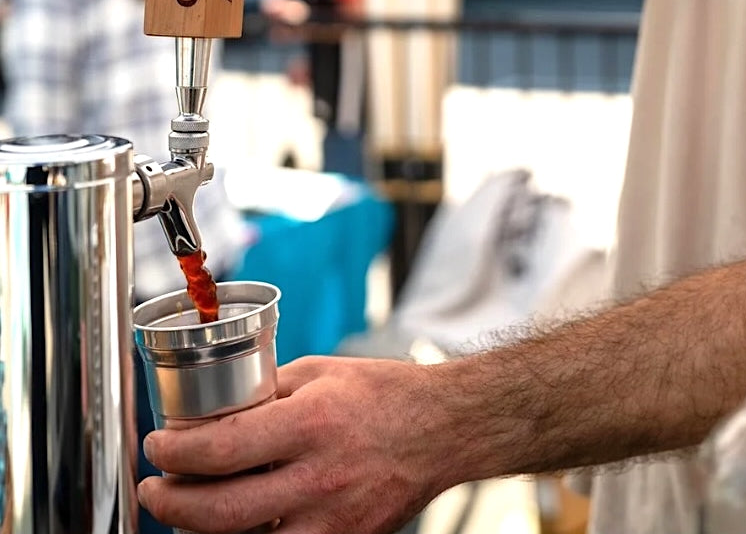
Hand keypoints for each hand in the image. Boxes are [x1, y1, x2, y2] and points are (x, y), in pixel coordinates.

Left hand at [138, 356, 453, 533]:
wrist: (443, 429)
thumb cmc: (388, 394)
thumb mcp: (323, 372)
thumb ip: (271, 392)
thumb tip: (219, 411)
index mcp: (313, 422)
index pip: (222, 448)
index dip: (175, 452)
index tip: (158, 445)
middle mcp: (319, 476)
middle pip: (221, 511)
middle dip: (171, 503)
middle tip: (156, 487)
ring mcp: (332, 520)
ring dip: (201, 532)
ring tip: (186, 511)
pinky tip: (235, 527)